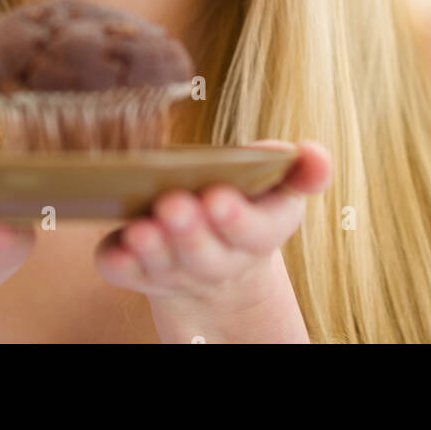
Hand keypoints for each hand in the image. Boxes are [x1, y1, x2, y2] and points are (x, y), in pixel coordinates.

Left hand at [92, 139, 330, 340]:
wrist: (216, 260)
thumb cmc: (247, 203)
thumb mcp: (280, 186)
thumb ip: (302, 170)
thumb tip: (315, 155)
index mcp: (259, 236)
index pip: (255, 234)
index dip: (237, 219)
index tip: (218, 198)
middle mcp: (220, 263)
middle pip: (206, 256)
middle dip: (189, 231)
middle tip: (174, 204)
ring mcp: (176, 273)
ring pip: (164, 266)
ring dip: (153, 248)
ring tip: (141, 227)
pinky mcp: (138, 272)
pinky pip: (126, 273)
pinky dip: (120, 263)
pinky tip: (115, 247)